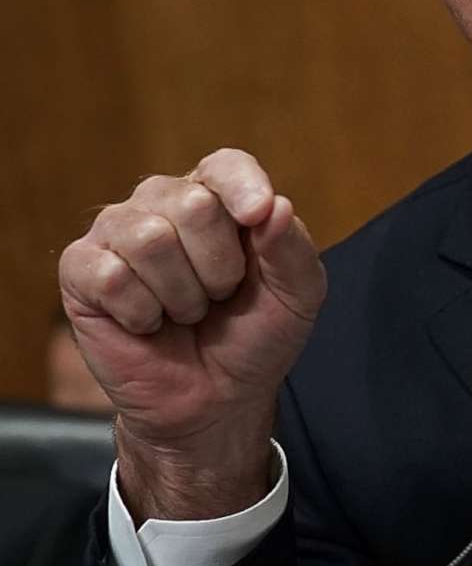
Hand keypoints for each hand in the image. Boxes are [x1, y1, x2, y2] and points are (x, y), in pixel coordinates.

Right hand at [58, 149, 326, 519]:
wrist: (215, 398)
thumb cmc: (255, 338)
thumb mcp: (297, 295)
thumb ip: (292, 248)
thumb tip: (275, 205)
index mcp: (218, 198)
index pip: (226, 166)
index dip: (242, 186)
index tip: (258, 215)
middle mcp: (162, 204)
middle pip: (191, 202)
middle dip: (219, 266)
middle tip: (219, 295)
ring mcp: (116, 233)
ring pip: (149, 238)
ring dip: (182, 293)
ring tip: (185, 311)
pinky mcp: (81, 270)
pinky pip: (111, 276)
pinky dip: (143, 312)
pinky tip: (149, 323)